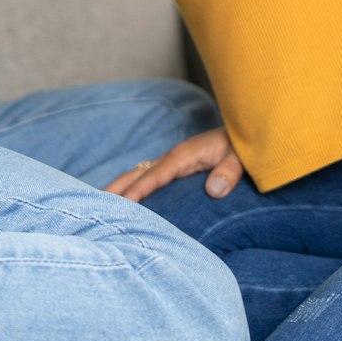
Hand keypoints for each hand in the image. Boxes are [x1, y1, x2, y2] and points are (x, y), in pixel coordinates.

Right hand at [104, 127, 243, 201]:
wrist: (251, 130)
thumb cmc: (245, 145)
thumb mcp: (242, 157)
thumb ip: (229, 171)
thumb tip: (214, 191)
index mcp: (184, 155)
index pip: (153, 176)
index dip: (136, 192)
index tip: (118, 207)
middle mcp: (174, 157)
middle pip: (136, 173)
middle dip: (114, 189)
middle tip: (90, 209)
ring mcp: (174, 162)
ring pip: (138, 175)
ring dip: (119, 190)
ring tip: (98, 210)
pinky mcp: (177, 167)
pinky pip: (148, 178)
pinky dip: (132, 189)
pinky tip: (125, 204)